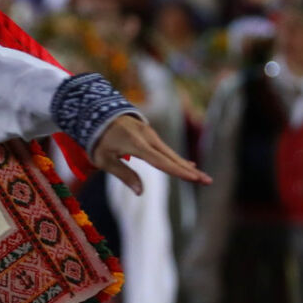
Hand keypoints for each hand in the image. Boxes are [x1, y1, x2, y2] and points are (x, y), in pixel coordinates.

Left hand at [90, 116, 210, 194]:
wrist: (95, 111)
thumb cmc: (97, 139)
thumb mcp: (103, 159)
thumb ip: (123, 174)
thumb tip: (141, 192)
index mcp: (136, 144)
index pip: (161, 161)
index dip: (178, 171)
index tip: (194, 178)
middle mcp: (147, 137)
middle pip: (172, 157)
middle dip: (190, 170)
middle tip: (208, 181)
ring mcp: (149, 133)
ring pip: (170, 153)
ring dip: (185, 165)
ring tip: (201, 178)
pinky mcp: (148, 133)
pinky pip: (165, 148)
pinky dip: (176, 158)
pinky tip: (187, 165)